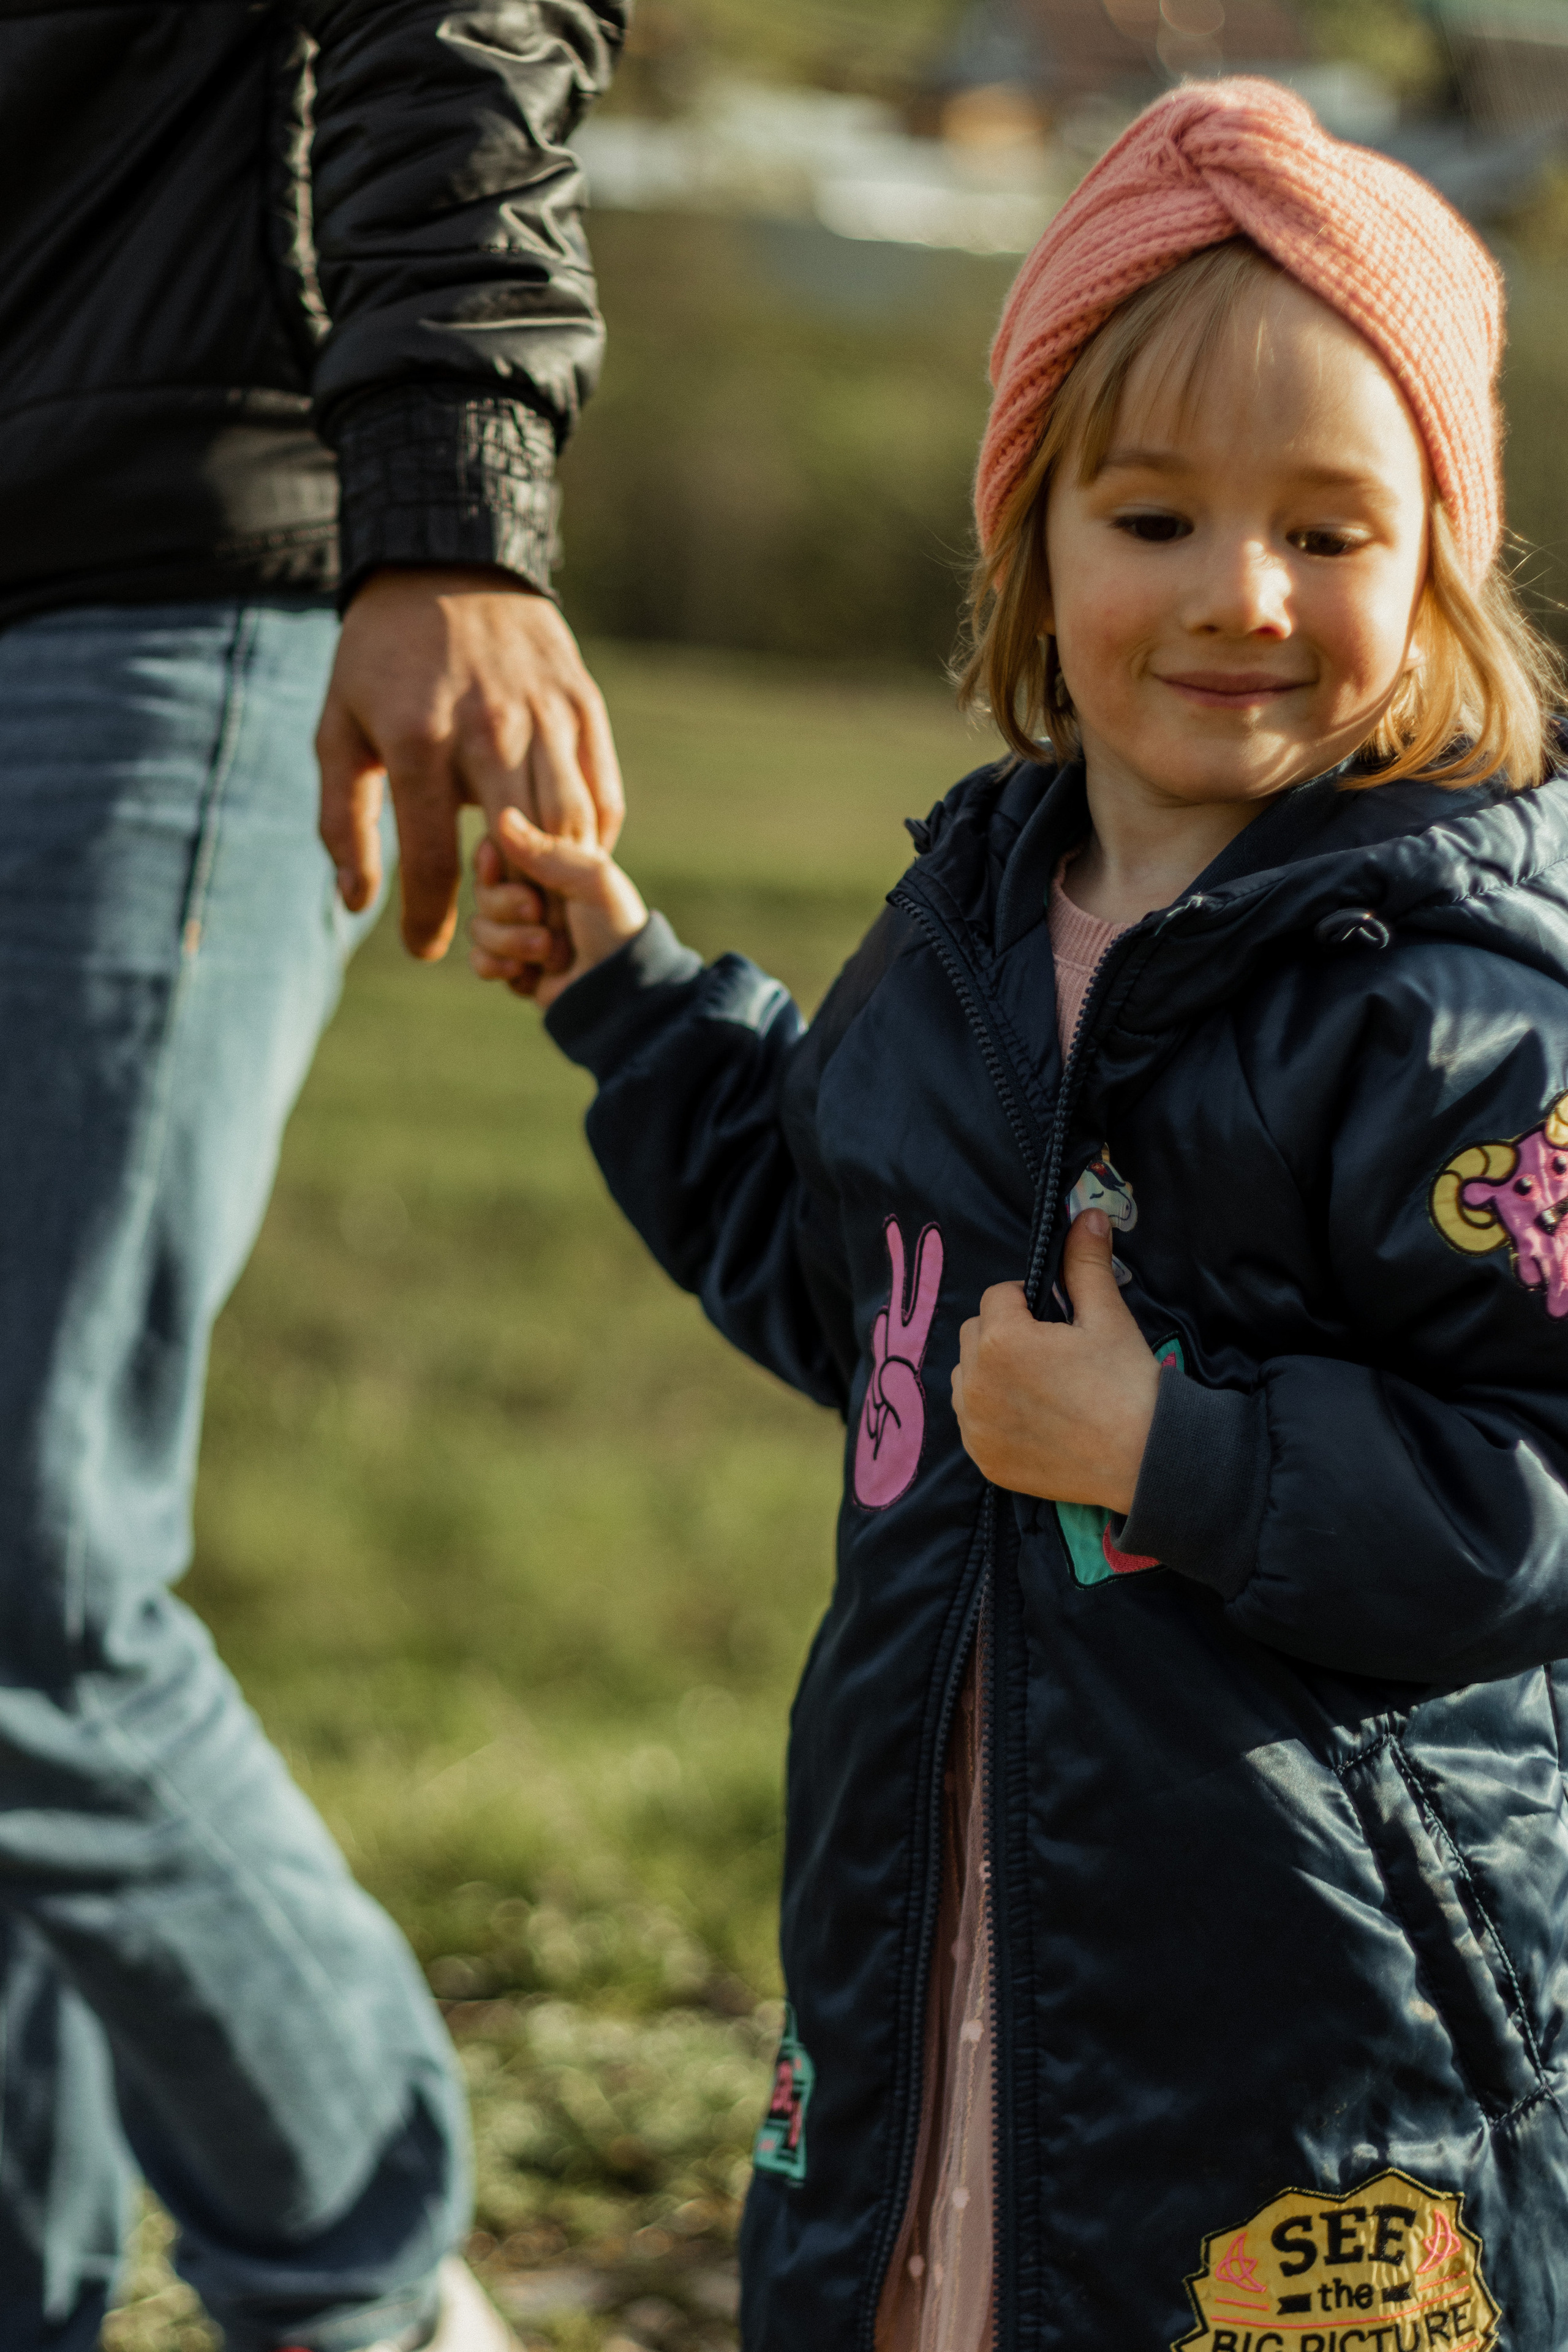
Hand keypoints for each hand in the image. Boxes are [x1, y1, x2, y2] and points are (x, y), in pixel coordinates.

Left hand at [317, 569, 623, 960]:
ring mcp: (544, 715)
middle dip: (512, 909)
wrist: (443, 562)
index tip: (427, 950)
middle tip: (499, 936)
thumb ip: (342, 820)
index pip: (432, 859)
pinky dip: (592, 837)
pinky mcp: (581, 704)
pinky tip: (572, 857)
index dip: (429, 919)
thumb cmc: (380, 661)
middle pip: (521, 851)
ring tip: (541, 907)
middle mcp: (488, 730)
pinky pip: (602, 792)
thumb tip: (358, 904)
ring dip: (561, 879)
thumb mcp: (337, 731)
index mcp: (418, 741)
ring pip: (571, 825)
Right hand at [469, 805, 647, 1009]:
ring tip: (549, 951)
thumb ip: (547, 851)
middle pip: (483, 891)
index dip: (490, 859)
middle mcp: (531, 898)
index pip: (498, 851)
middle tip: (538, 914)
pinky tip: (525, 973)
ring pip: (479, 927)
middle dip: (506, 905)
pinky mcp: (514, 967)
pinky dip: (497, 966)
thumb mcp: (591, 881)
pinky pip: (479, 960)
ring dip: (511, 940)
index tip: (496, 864)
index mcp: (551, 869)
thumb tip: (503, 817)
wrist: (620, 991)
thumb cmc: (616, 930)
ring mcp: (519, 933)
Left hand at [950, 1210, 1160, 1508]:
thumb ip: (1086, 1264)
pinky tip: (1033, 1419)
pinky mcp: (984, 1460)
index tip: (1059, 1323)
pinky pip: (972, 1421)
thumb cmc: (1127, 1383)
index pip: (998, 1297)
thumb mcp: (1108, 1317)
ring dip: (991, 1372)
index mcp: (1001, 1339)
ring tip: (1041, 1386)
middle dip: (1005, 1334)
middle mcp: (975, 1383)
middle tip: (1051, 1353)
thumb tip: (1086, 1214)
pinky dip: (993, 1415)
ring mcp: (976, 1427)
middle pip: (976, 1334)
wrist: (1145, 1461)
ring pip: (967, 1377)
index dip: (1030, 1303)